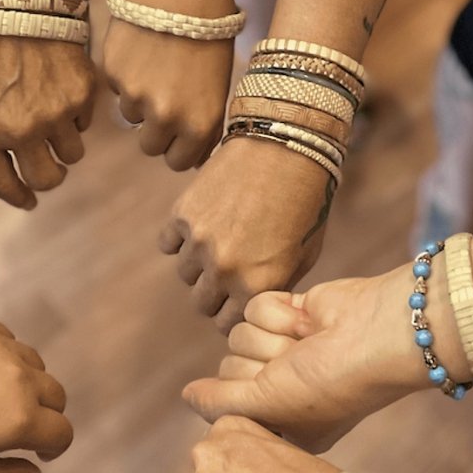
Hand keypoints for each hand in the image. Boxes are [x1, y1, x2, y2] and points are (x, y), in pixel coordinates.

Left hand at [0, 36, 95, 207]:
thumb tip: (17, 167)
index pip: (3, 185)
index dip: (19, 197)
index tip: (29, 201)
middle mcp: (20, 131)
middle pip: (47, 180)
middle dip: (51, 176)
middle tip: (52, 165)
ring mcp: (55, 114)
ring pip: (73, 154)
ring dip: (66, 142)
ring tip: (57, 114)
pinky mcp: (82, 95)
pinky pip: (86, 121)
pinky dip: (78, 111)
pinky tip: (63, 85)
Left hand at [0, 315, 73, 472]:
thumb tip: (34, 472)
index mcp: (20, 420)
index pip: (62, 432)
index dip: (54, 448)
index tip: (38, 454)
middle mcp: (20, 379)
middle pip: (56, 395)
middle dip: (46, 415)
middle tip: (18, 427)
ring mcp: (1, 347)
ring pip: (35, 365)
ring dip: (28, 383)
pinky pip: (9, 341)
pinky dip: (5, 358)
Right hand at [101, 0, 235, 169]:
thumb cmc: (211, 31)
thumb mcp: (218, 83)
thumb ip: (201, 121)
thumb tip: (189, 152)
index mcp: (200, 122)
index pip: (180, 162)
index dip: (181, 148)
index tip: (182, 135)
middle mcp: (166, 115)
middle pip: (150, 147)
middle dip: (157, 131)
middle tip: (166, 101)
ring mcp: (135, 95)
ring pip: (131, 116)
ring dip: (140, 100)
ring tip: (158, 64)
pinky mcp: (112, 73)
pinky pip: (117, 87)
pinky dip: (127, 74)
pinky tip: (145, 47)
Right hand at [161, 137, 334, 328]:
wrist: (286, 147)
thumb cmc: (303, 202)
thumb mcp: (303, 255)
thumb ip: (274, 287)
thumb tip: (252, 309)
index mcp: (258, 286)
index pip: (229, 324)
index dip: (234, 313)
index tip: (237, 300)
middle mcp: (225, 271)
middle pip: (202, 303)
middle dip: (215, 294)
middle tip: (228, 274)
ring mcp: (199, 243)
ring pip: (185, 274)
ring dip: (199, 264)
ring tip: (220, 241)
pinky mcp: (182, 215)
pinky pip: (168, 242)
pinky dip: (180, 238)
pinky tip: (203, 223)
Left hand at [183, 266, 441, 452]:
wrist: (375, 336)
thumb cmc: (328, 385)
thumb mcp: (267, 406)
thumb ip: (219, 403)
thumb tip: (186, 396)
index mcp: (284, 422)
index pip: (228, 405)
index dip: (249, 395)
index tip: (281, 399)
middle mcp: (285, 388)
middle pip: (231, 366)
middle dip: (264, 362)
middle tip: (300, 366)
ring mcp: (288, 349)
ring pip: (239, 333)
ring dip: (275, 336)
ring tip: (309, 343)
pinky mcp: (292, 313)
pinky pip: (256, 306)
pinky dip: (282, 312)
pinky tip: (311, 320)